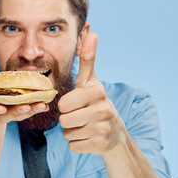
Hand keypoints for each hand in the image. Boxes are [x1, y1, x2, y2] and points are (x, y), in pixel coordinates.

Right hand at [0, 71, 48, 124]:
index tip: (0, 108)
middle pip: (6, 113)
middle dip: (16, 111)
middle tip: (26, 107)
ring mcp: (7, 112)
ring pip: (19, 112)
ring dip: (31, 110)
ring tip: (41, 106)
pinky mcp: (17, 110)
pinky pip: (27, 109)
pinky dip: (36, 108)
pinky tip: (46, 104)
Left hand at [58, 33, 124, 153]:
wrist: (114, 130)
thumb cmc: (94, 102)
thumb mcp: (90, 81)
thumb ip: (87, 58)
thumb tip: (92, 31)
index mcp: (96, 92)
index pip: (63, 103)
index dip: (66, 105)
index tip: (77, 104)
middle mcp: (102, 110)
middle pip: (63, 120)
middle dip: (68, 119)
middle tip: (80, 115)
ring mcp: (103, 129)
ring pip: (67, 133)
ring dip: (72, 131)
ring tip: (85, 125)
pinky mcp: (101, 146)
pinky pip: (73, 146)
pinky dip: (77, 143)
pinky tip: (89, 136)